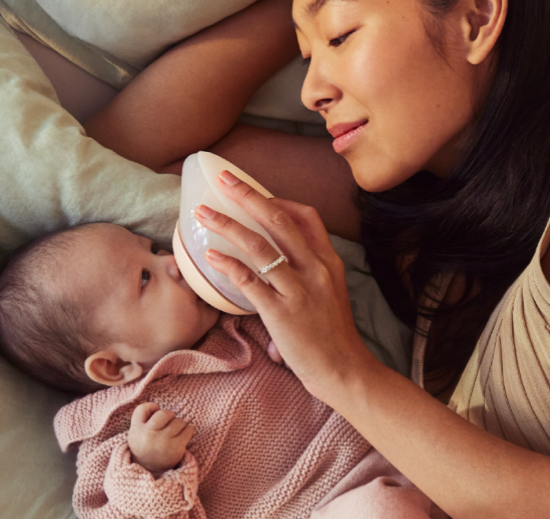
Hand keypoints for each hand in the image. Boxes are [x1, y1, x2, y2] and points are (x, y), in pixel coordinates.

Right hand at [127, 402, 194, 476]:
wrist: (150, 471)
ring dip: (179, 423)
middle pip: (164, 414)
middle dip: (169, 415)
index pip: (142, 409)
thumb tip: (158, 407)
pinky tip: (184, 433)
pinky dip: (189, 429)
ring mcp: (163, 443)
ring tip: (175, 431)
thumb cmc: (146, 445)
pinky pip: (188, 430)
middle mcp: (149, 436)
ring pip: (178, 421)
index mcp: (136, 431)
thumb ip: (143, 418)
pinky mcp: (176, 449)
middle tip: (168, 422)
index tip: (155, 412)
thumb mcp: (137, 432)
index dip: (151, 407)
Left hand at [194, 170, 377, 403]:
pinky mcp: (282, 313)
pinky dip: (228, 265)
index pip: (306, 216)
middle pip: (278, 220)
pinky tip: (211, 257)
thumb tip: (281, 256)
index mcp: (328, 261)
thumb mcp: (331, 291)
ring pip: (259, 246)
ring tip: (203, 214)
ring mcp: (299, 290)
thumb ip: (310, 270)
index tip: (254, 193)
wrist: (345, 370)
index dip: (278, 200)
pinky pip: (250, 281)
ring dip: (227, 225)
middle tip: (223, 180)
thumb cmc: (333, 334)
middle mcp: (315, 269)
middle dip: (247, 195)